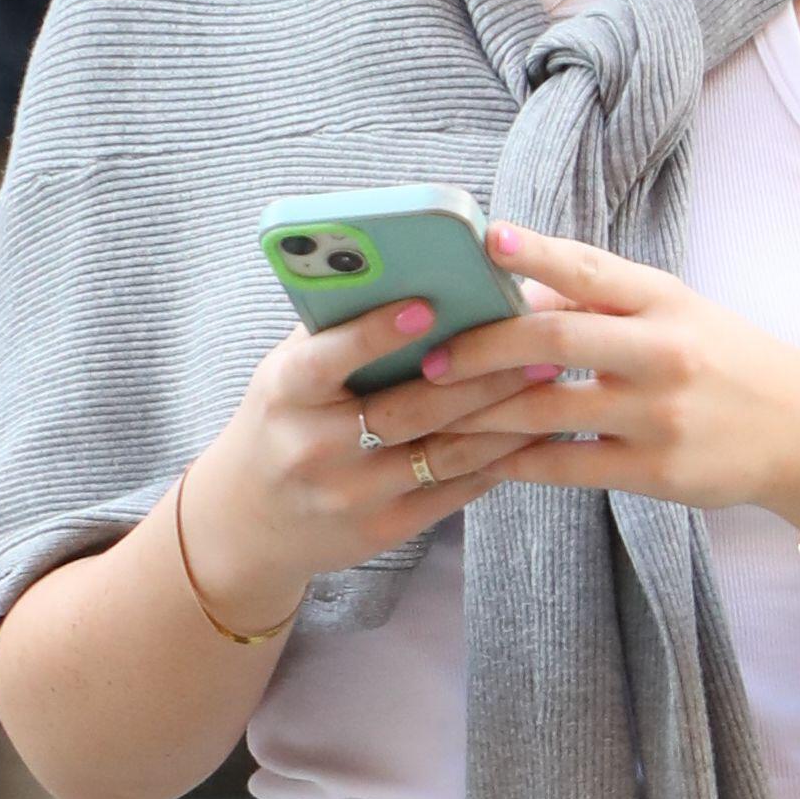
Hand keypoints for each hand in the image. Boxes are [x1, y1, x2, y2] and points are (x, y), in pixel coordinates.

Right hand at [172, 289, 572, 622]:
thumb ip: (335, 328)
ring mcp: (350, 495)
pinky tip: (534, 429)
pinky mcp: (382, 530)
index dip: (376, 333)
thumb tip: (408, 268)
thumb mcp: (286, 372)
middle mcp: (313, 448)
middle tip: (537, 341)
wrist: (249, 521)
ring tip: (549, 379)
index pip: (328, 360)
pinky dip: (497, 459)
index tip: (428, 304)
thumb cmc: (283, 420)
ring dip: (505, 417)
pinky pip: (452, 490)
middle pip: (409, 409)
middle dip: (480, 375)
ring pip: (444, 453)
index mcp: (285, 393)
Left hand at [423, 227, 799, 543]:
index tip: (486, 240)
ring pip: (544, 411)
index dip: (536, 254)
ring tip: (426, 423)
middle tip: (426, 363)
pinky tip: (477, 461)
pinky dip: (514, 463)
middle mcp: (662, 350)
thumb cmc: (722, 361)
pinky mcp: (656, 471)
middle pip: (551, 340)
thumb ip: (600, 301)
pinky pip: (564, 466)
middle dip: (477, 351)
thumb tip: (510, 291)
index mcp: (663, 299)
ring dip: (474, 417)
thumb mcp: (675, 313)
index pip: (591, 268)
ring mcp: (659, 413)